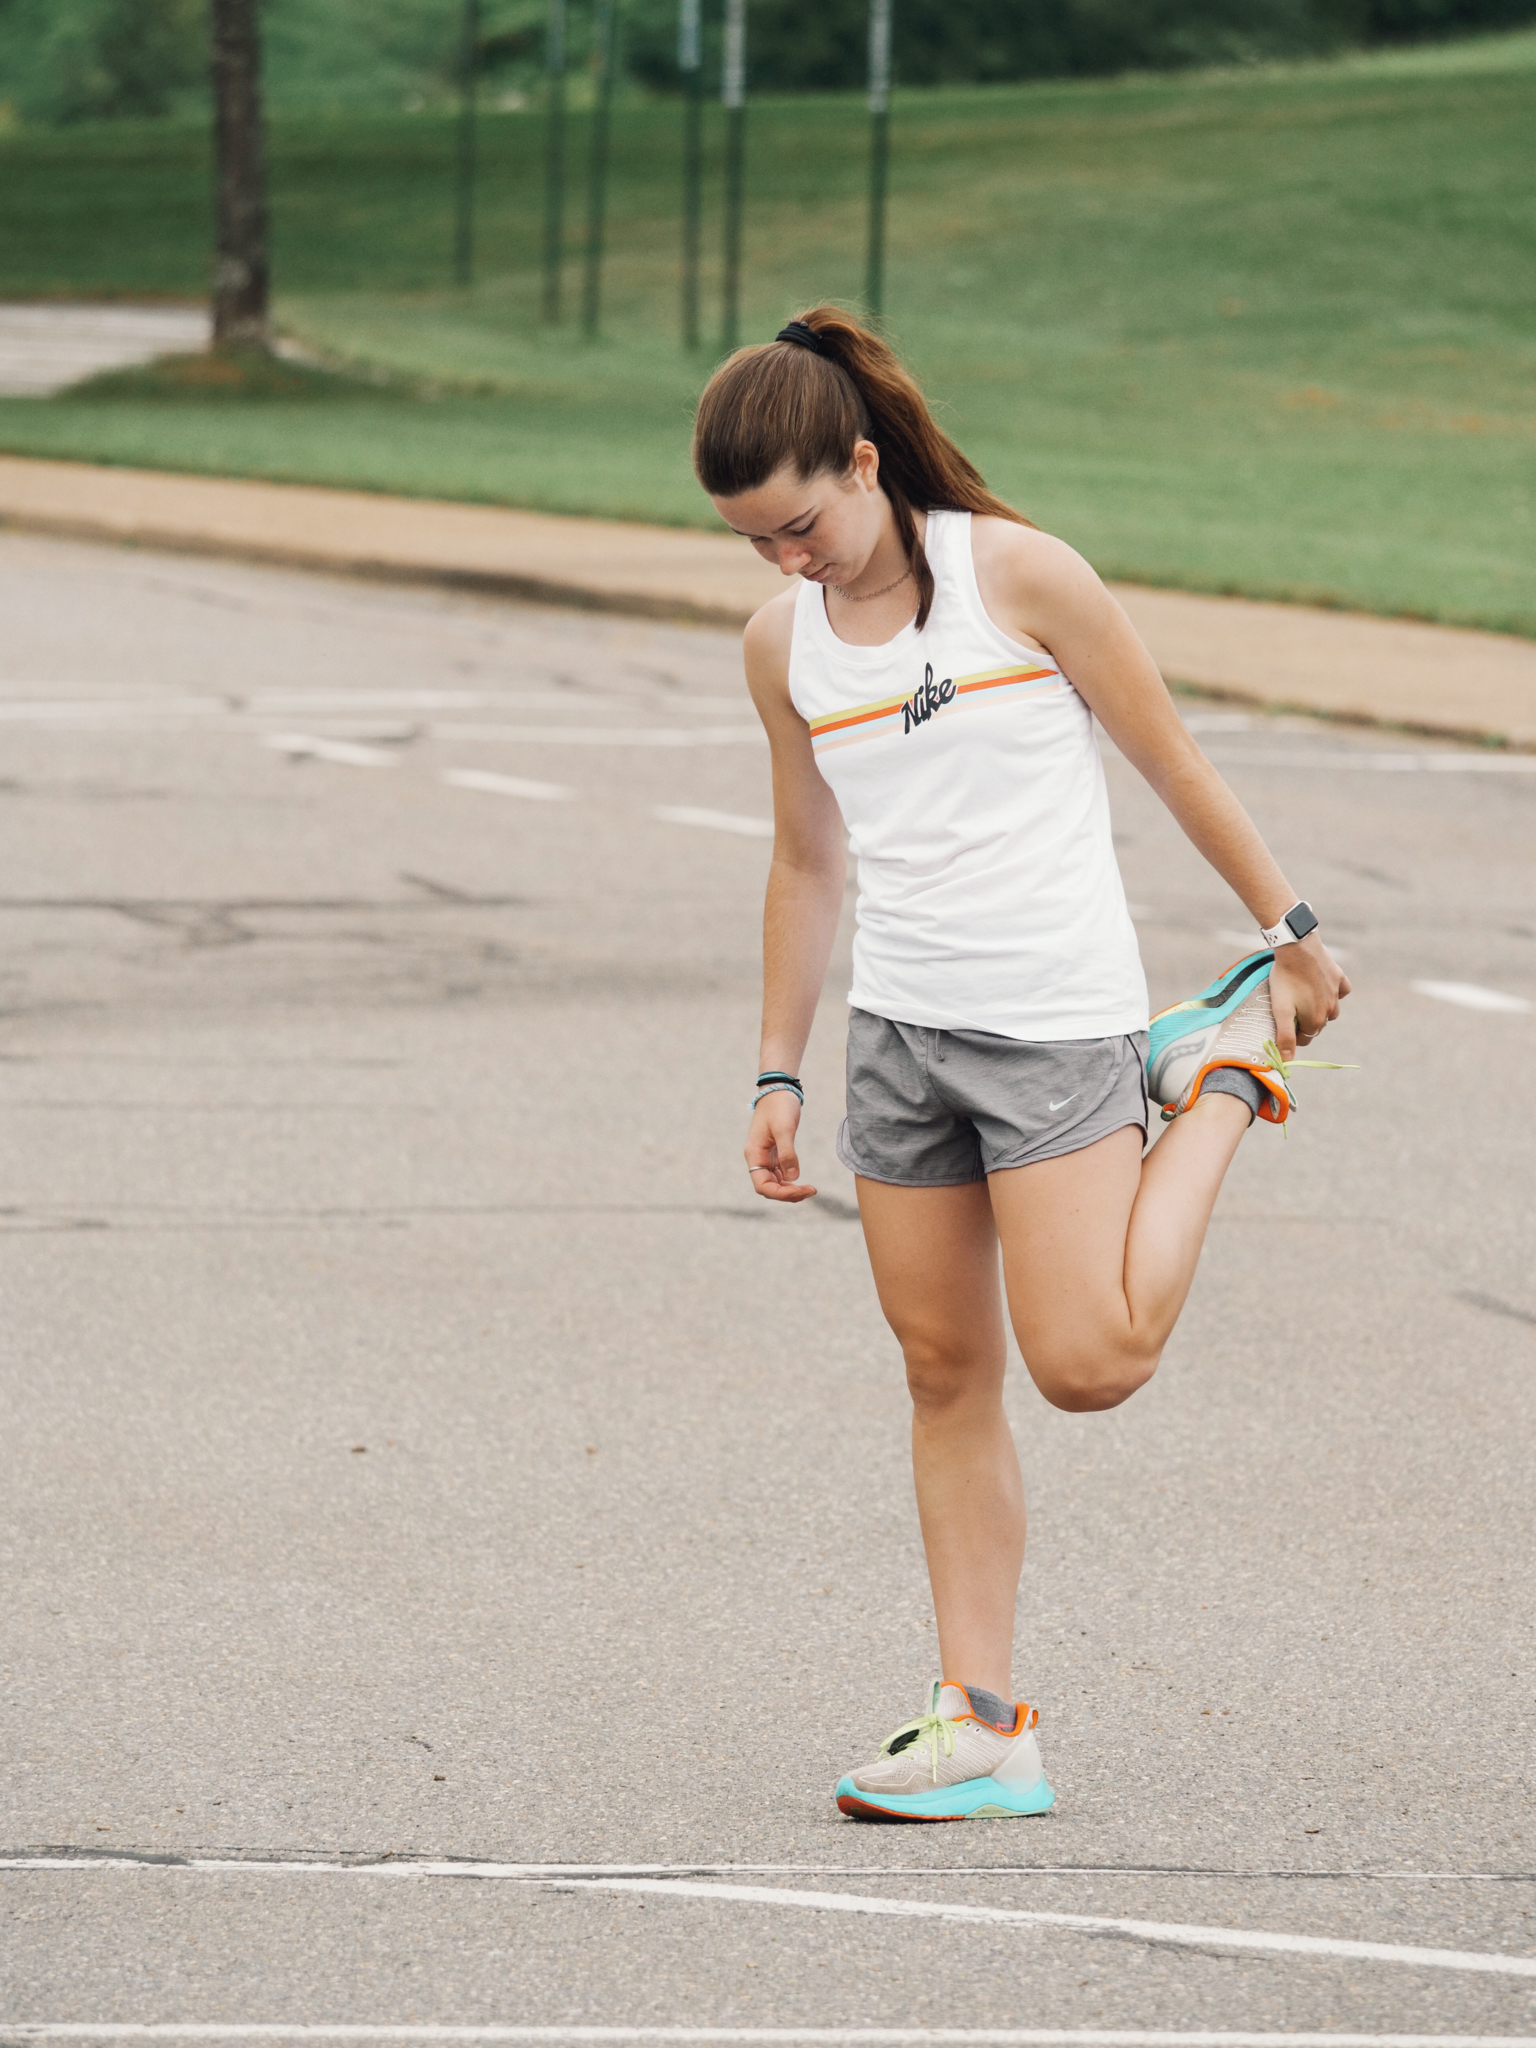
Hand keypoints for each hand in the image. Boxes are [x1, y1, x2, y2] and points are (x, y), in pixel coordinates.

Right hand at [745, 1091, 816, 1201]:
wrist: (779, 1089)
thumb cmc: (779, 1106)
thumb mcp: (784, 1128)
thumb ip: (788, 1153)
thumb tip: (793, 1177)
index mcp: (754, 1155)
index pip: (763, 1186)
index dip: (781, 1193)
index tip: (801, 1191)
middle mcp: (758, 1159)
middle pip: (769, 1188)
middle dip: (789, 1194)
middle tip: (811, 1191)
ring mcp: (766, 1157)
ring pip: (776, 1183)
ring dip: (791, 1189)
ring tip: (810, 1189)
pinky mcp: (775, 1153)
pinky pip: (781, 1174)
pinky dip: (791, 1181)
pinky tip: (803, 1182)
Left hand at [1269, 933, 1349, 1059]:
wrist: (1297, 948)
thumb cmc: (1286, 980)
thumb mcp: (1281, 1010)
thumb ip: (1285, 1036)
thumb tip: (1287, 1060)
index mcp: (1316, 1020)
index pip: (1305, 1038)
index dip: (1293, 1034)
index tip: (1283, 1023)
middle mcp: (1330, 1010)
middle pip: (1318, 1024)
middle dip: (1305, 1022)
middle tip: (1290, 1010)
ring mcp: (1336, 994)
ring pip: (1331, 1010)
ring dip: (1319, 1009)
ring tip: (1304, 1000)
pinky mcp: (1339, 978)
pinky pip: (1341, 991)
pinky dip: (1334, 993)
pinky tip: (1323, 988)